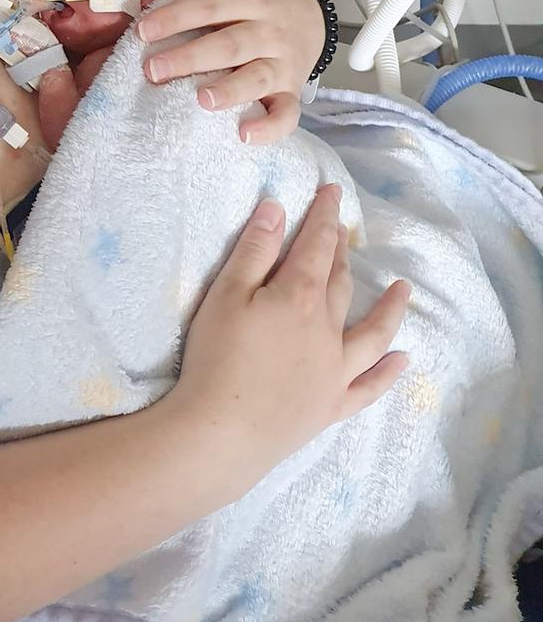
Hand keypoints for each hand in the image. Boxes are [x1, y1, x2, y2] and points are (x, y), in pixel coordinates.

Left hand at [137, 0, 324, 142]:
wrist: (312, 15)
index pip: (209, 5)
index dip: (176, 16)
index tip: (142, 30)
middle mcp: (267, 29)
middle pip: (229, 44)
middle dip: (191, 57)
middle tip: (151, 71)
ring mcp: (282, 63)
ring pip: (257, 78)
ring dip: (230, 91)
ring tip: (199, 99)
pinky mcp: (290, 91)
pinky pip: (286, 113)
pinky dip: (270, 127)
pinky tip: (243, 136)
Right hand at [168, 186, 409, 493]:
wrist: (223, 430)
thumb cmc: (217, 357)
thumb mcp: (226, 294)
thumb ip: (254, 250)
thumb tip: (278, 209)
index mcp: (298, 296)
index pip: (316, 245)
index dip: (324, 216)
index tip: (332, 192)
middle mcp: (326, 329)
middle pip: (340, 281)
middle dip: (341, 252)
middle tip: (343, 230)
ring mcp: (335, 370)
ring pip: (371, 332)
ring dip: (389, 309)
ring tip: (404, 290)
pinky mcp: (332, 404)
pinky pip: (369, 386)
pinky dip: (388, 372)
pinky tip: (402, 360)